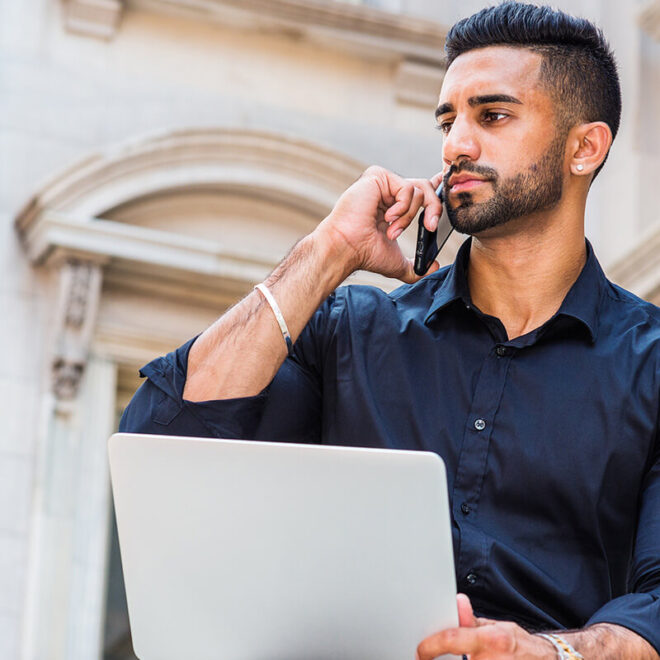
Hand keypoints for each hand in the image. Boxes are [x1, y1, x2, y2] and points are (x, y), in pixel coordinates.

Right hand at [315, 166, 443, 282]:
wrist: (347, 248)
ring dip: (409, 216)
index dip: (434, 187)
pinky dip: (402, 207)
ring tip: (392, 230)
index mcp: (391, 205)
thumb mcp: (397, 263)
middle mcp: (386, 191)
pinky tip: (387, 218)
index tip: (444, 183)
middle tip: (430, 228)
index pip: (417, 190)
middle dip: (433, 209)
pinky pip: (407, 188)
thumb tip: (433, 267)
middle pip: (425, 187)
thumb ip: (416, 267)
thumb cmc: (365, 254)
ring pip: (418, 190)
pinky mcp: (378, 176)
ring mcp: (382, 183)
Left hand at [416, 594, 556, 659]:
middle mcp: (492, 659)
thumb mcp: (496, 627)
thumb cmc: (518, 645)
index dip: (431, 645)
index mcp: (492, 640)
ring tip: (446, 659)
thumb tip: (457, 602)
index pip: (453, 638)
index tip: (420, 650)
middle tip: (429, 658)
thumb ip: (472, 622)